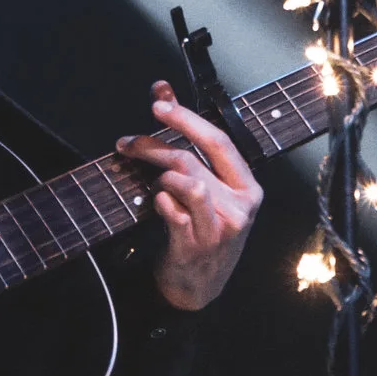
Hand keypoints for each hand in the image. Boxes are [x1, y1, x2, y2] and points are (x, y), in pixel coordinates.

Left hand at [118, 80, 263, 310]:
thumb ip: (188, 139)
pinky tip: (156, 203)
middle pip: (195, 160)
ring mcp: (220, 228)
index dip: (186, 119)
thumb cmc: (203, 230)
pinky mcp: (197, 246)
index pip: (219, 141)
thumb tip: (163, 89)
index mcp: (247, 187)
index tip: (158, 103)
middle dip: (158, 144)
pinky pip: (174, 212)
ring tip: (151, 183)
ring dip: (159, 177)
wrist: (199, 286)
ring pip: (187, 183)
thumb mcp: (207, 188)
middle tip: (129, 142)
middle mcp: (241, 206)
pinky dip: (159, 202)